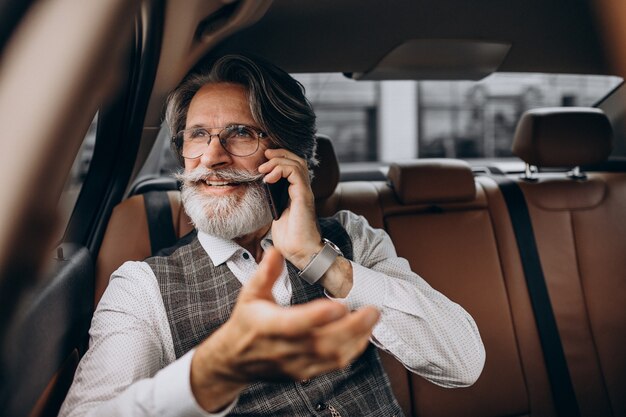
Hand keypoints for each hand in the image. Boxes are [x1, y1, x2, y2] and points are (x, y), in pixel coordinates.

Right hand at [190, 248, 379, 411]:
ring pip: (331, 357)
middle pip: (321, 343)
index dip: (317, 317)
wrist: (236, 360)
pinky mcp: (305, 373)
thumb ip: (265, 273)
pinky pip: (333, 366)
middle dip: (351, 328)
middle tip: (372, 310)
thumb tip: (276, 250)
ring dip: (356, 339)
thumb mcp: (250, 294)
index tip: (339, 305)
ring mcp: (296, 364)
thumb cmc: (247, 322)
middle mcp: (283, 348)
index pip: (294, 325)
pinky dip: (352, 350)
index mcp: (267, 326)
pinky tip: (362, 334)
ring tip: (371, 318)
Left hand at [258, 149, 322, 268]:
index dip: (280, 158)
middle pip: (297, 159)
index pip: (293, 166)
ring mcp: (304, 192)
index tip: (264, 161)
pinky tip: (269, 178)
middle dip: (279, 154)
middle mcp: (302, 190)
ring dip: (278, 161)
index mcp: (296, 193)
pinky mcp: (303, 196)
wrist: (300, 252)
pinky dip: (281, 169)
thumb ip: (274, 202)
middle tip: (264, 157)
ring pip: (297, 163)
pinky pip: (295, 173)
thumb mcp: (277, 215)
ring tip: (264, 169)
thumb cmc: (290, 239)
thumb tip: (264, 192)